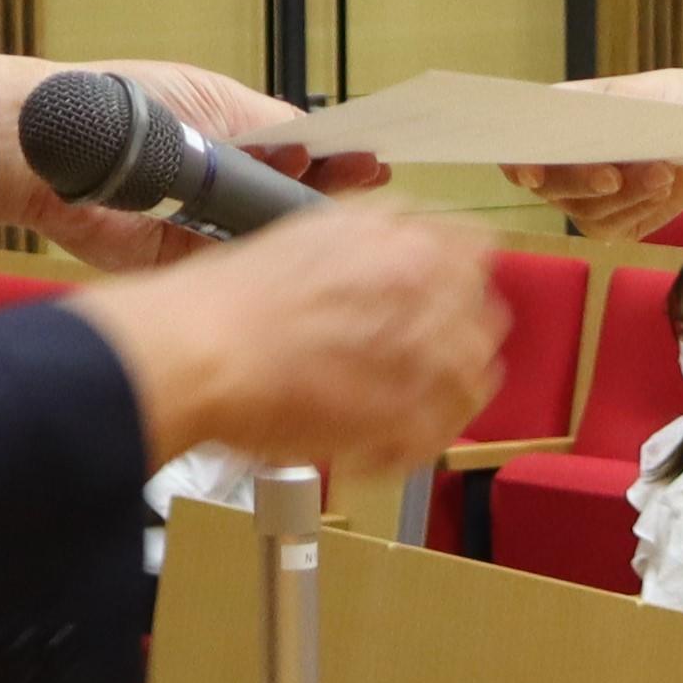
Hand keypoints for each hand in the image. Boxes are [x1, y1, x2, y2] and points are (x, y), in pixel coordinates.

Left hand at [2, 58, 393, 274]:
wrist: (68, 149)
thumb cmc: (136, 106)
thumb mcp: (215, 98)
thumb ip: (269, 123)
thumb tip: (315, 137)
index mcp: (237, 136)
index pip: (301, 152)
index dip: (337, 159)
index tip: (373, 163)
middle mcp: (227, 182)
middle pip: (292, 197)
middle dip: (330, 194)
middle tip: (371, 190)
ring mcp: (209, 223)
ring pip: (269, 233)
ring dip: (300, 228)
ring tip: (343, 221)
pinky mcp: (186, 259)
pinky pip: (236, 262)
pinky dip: (264, 256)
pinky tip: (294, 249)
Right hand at [71, 204, 503, 477]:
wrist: (201, 349)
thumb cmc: (234, 298)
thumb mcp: (315, 233)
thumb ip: (373, 238)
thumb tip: (399, 247)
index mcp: (408, 242)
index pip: (476, 255)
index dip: (455, 284)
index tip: (437, 304)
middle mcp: (429, 293)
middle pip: (481, 322)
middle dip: (450, 344)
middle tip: (404, 366)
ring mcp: (426, 357)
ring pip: (468, 384)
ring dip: (433, 398)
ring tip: (382, 414)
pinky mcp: (410, 418)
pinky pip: (435, 436)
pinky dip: (404, 447)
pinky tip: (367, 448)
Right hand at [500, 69, 682, 247]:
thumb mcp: (668, 92)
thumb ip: (640, 100)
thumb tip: (617, 110)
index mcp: (566, 114)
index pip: (523, 138)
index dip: (517, 157)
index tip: (531, 171)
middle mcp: (564, 157)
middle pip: (549, 182)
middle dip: (582, 181)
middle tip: (614, 176)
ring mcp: (583, 194)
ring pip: (584, 208)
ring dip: (625, 194)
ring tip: (666, 172)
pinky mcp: (609, 221)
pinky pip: (611, 227)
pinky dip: (640, 209)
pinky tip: (664, 192)